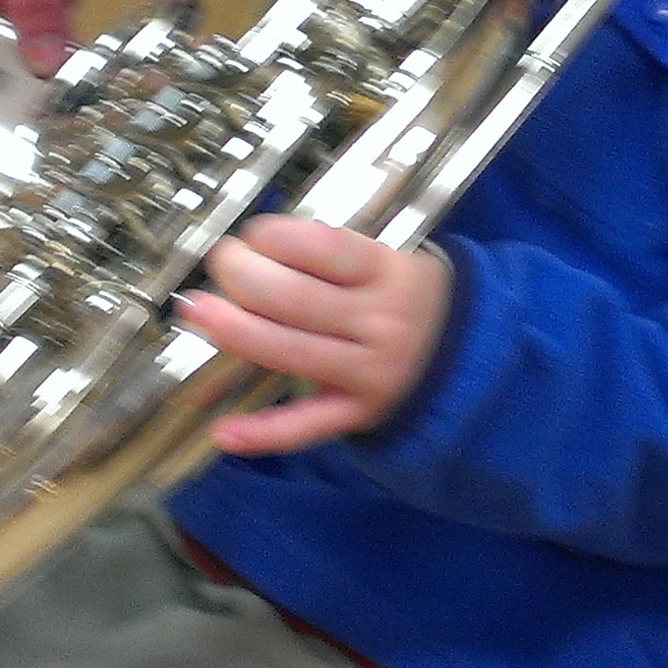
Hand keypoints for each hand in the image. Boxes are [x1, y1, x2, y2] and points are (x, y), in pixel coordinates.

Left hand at [179, 217, 451, 456]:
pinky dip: (262, 433)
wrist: (467, 356)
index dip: (274, 238)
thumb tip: (252, 250)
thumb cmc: (404, 297)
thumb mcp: (389, 261)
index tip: (251, 235)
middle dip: (241, 276)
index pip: (323, 248)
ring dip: (233, 331)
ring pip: (287, 353)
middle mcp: (380, 323)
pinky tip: (223, 431)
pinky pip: (305, 426)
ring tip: (199, 311)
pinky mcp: (356, 415)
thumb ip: (328, 257)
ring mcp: (368, 373)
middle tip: (221, 265)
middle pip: (293, 299)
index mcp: (389, 274)